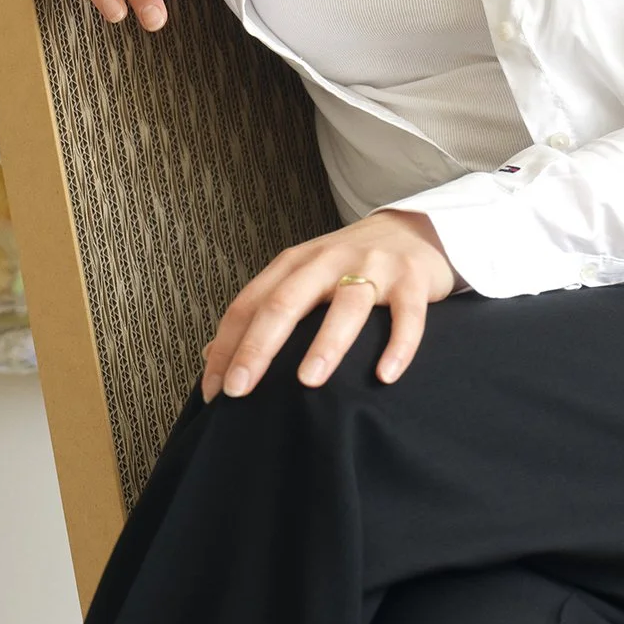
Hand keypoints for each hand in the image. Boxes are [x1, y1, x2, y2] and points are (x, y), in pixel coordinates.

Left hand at [202, 210, 458, 399]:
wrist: (414, 230)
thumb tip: (209, 354)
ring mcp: (372, 267)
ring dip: (327, 343)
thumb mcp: (301, 279)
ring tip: (309, 382)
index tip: (213, 392)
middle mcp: (328, 260)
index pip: (250, 304)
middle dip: (259, 346)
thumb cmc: (348, 267)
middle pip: (286, 301)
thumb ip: (261, 311)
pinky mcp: (412, 280)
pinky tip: (385, 376)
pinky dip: (398, 345)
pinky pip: (406, 314)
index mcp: (295, 263)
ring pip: (347, 304)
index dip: (227, 346)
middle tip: (239, 389)